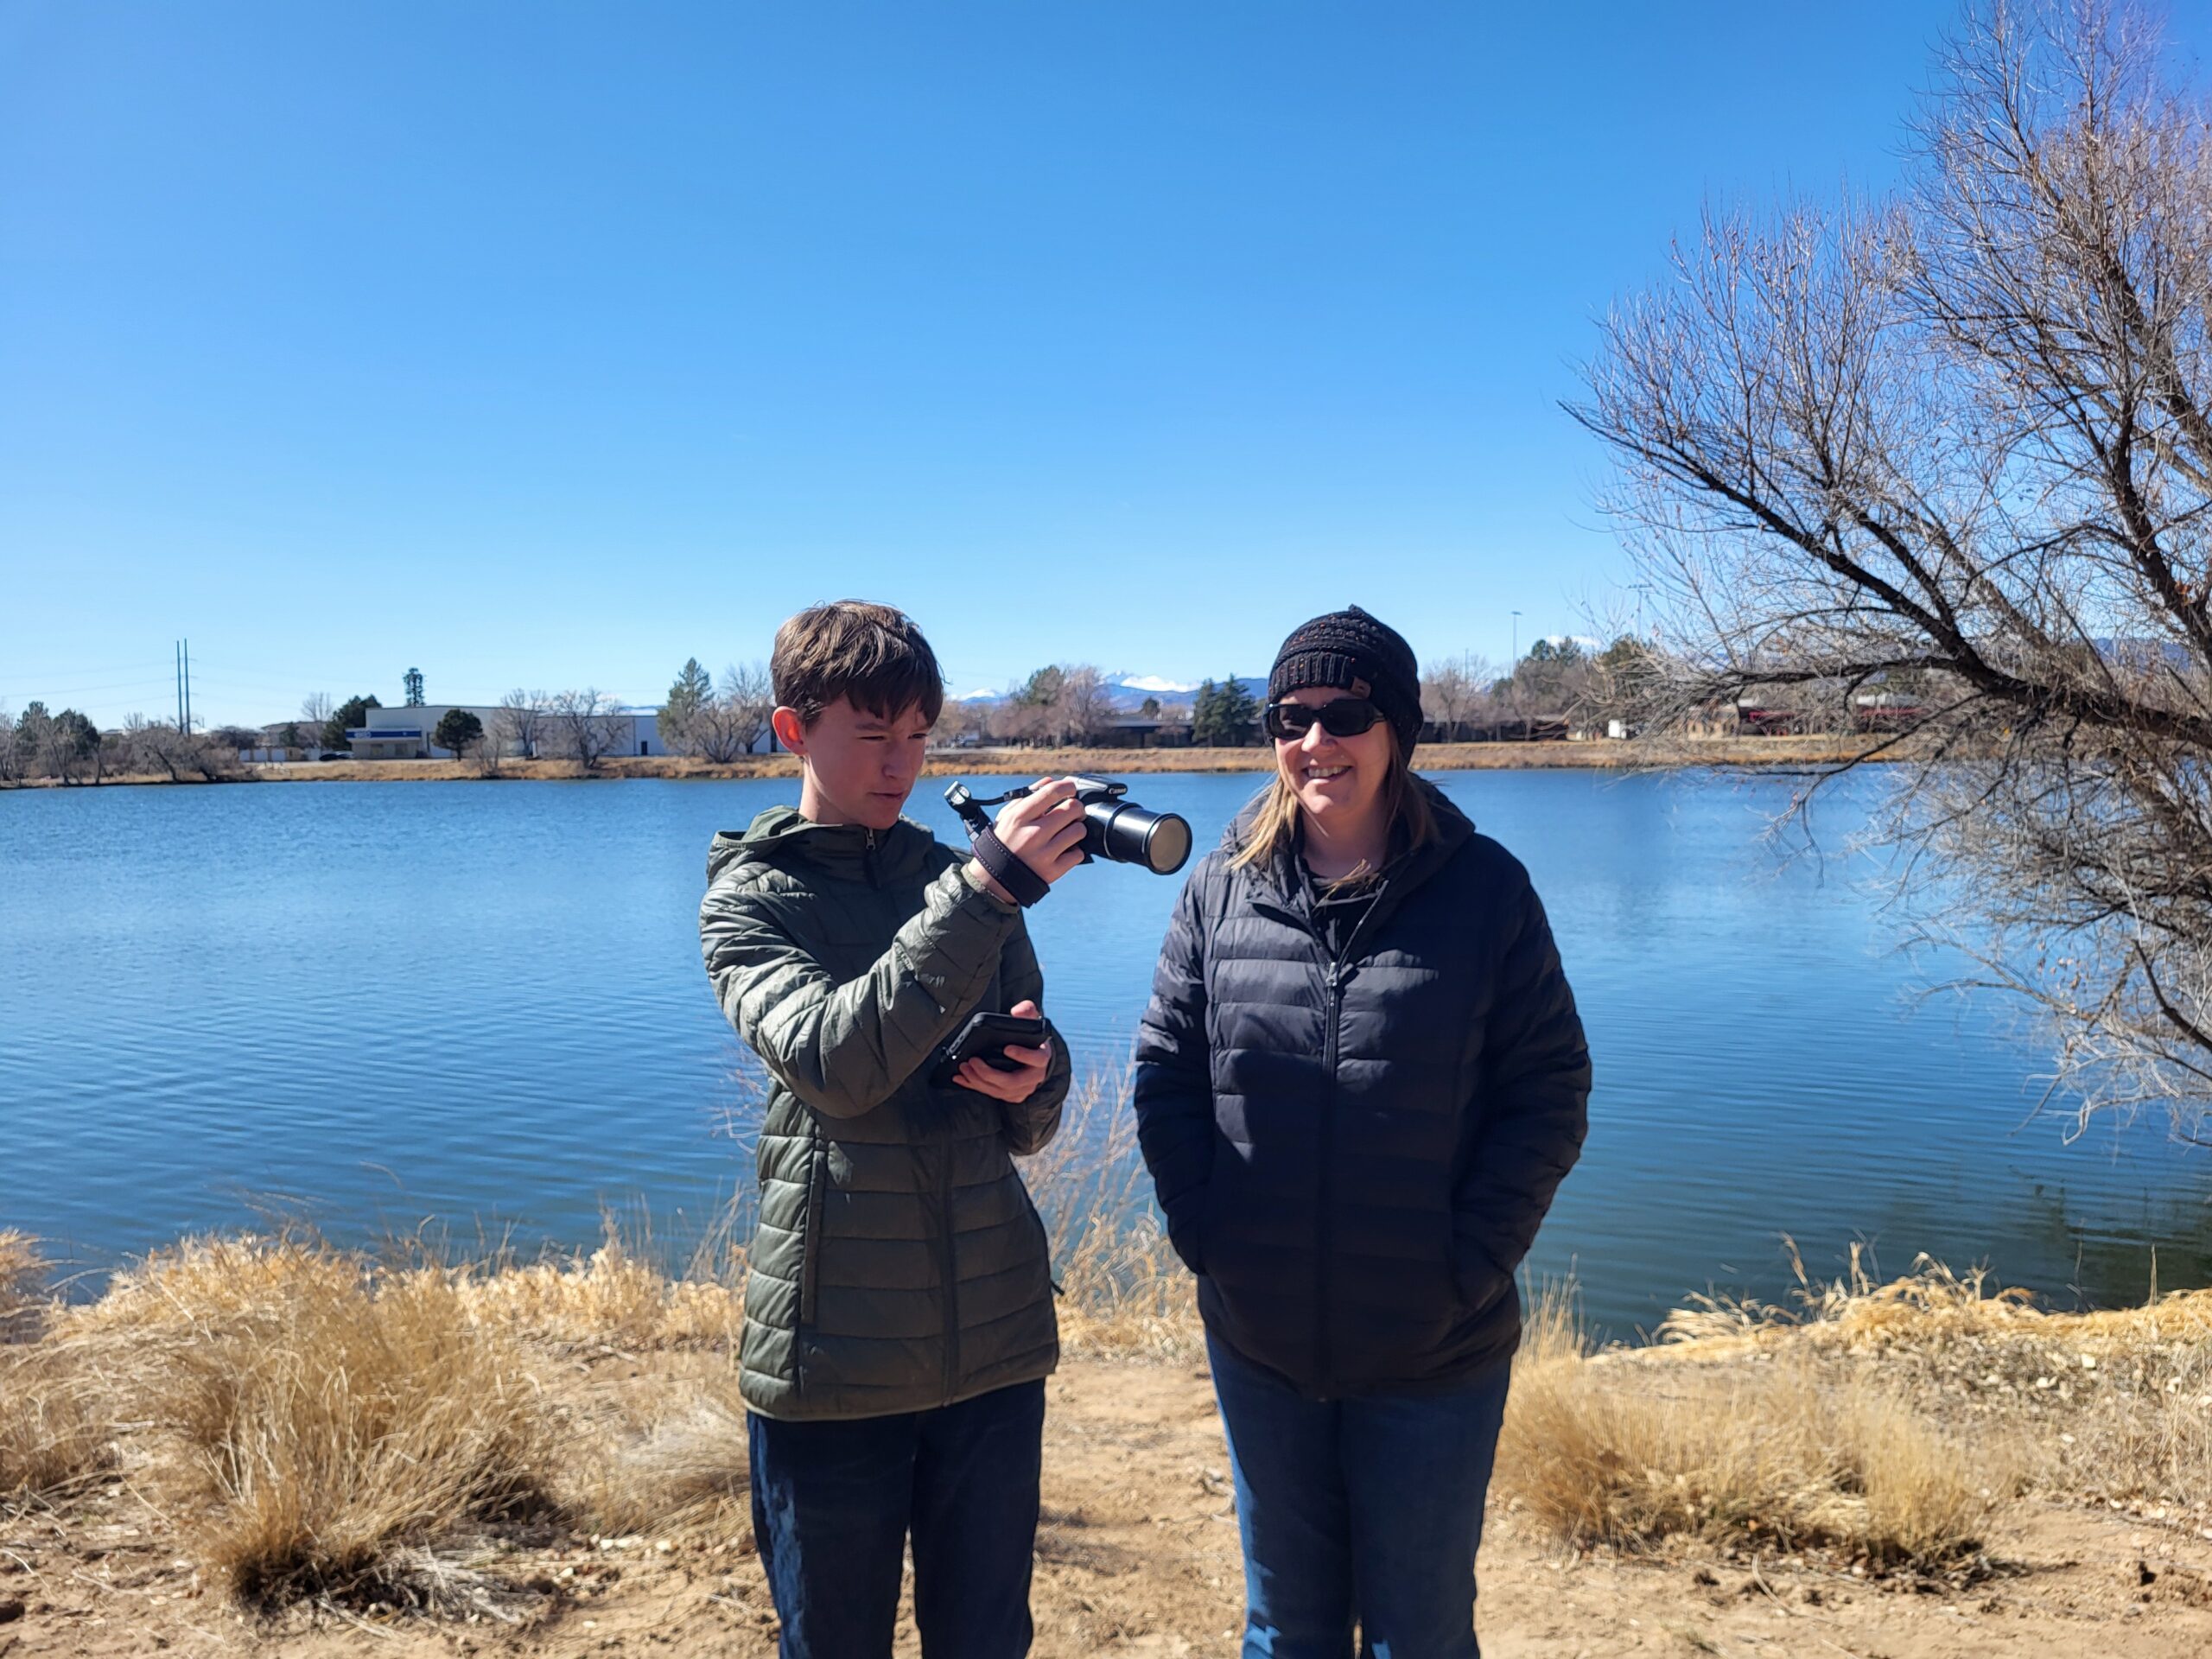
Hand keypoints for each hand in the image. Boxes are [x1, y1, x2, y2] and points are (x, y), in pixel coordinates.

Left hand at [953, 999, 1052, 1101]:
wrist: (1031, 1055)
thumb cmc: (1029, 1039)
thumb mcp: (1031, 1021)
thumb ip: (1026, 1012)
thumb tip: (1018, 1011)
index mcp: (1042, 1057)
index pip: (1037, 1059)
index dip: (1023, 1055)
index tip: (1006, 1048)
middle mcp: (1034, 1077)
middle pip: (1012, 1081)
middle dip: (989, 1073)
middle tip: (973, 1061)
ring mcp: (1022, 1088)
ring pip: (999, 1091)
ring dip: (978, 1080)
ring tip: (964, 1067)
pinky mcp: (1011, 1095)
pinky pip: (992, 1093)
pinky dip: (974, 1086)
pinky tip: (962, 1078)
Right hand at [967, 776, 1087, 903]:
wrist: (993, 879)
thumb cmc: (1003, 842)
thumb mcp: (1008, 816)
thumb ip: (1028, 796)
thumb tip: (1050, 782)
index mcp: (1020, 817)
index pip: (1051, 792)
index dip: (1067, 786)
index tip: (1071, 788)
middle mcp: (1033, 833)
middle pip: (1072, 809)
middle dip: (1076, 808)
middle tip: (1073, 812)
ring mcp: (1044, 853)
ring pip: (1079, 831)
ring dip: (1077, 829)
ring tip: (1068, 833)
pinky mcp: (1053, 870)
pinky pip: (1078, 854)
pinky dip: (1075, 851)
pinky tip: (1065, 850)